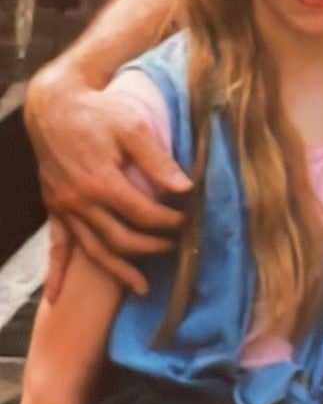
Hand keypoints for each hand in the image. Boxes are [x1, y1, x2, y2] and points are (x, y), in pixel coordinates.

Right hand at [26, 72, 189, 297]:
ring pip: (92, 250)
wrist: (54, 105)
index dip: (170, 222)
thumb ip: (158, 160)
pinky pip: (55, 246)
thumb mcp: (133, 127)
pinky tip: (57, 298)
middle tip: (176, 248)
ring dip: (118, 270)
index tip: (189, 223)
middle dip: (152, 247)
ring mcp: (63, 207)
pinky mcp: (53, 208)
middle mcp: (79, 201)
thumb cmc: (98, 113)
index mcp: (101, 182)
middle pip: (120, 238)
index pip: (143, 214)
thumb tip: (186, 188)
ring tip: (142, 286)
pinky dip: (57, 273)